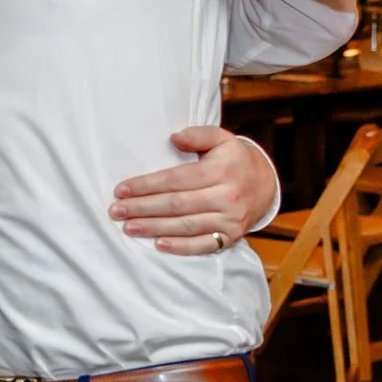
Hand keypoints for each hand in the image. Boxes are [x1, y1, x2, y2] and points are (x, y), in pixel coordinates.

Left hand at [110, 128, 277, 254]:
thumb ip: (198, 135)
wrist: (266, 184)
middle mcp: (227, 197)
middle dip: (143, 208)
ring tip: (128, 227)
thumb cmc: (233, 159)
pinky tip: (158, 245)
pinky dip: (181, 247)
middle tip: (116, 211)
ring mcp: (230, 220)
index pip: (176, 180)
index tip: (121, 189)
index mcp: (221, 171)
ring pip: (186, 226)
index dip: (146, 185)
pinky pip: (204, 245)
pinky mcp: (232, 236)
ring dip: (154, 228)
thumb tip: (174, 138)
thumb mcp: (221, 138)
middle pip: (177, 205)